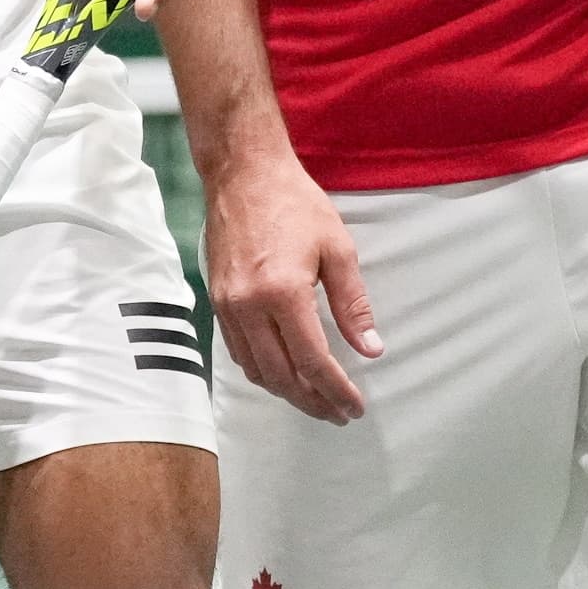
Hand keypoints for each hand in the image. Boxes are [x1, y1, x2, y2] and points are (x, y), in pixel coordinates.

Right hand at [202, 150, 382, 423]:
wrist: (243, 174)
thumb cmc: (295, 204)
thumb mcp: (338, 248)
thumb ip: (353, 304)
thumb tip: (370, 349)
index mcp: (283, 293)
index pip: (313, 362)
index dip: (337, 391)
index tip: (355, 407)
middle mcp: (249, 306)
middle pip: (282, 377)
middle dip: (313, 402)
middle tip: (338, 414)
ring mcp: (228, 306)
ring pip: (256, 371)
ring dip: (287, 392)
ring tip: (315, 399)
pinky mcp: (217, 301)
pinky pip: (239, 352)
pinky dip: (263, 371)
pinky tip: (283, 373)